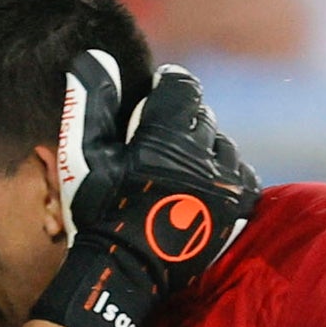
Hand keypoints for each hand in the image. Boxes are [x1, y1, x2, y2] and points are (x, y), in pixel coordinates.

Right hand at [31, 50, 260, 326]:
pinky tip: (201, 183)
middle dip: (182, 119)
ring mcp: (224, 183)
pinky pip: (241, 175)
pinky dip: (223, 172)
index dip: (166, 86)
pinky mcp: (236, 209)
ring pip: (223, 144)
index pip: (183, 86)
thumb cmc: (99, 209)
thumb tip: (94, 56)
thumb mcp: (84, 153)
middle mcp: (203, 155)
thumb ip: (92, 101)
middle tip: (157, 139)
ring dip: (204, 146)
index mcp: (167, 136)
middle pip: (203, 115)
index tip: (152, 97)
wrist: (124, 270)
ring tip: (178, 164)